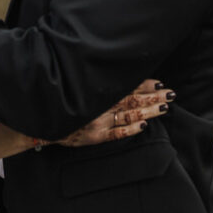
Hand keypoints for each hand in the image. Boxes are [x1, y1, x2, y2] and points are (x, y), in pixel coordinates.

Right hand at [55, 79, 172, 146]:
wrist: (42, 119)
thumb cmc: (60, 99)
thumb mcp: (76, 84)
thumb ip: (96, 82)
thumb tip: (117, 75)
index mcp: (97, 91)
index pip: (126, 86)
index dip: (144, 85)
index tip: (160, 82)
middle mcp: (100, 105)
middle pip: (132, 100)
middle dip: (153, 97)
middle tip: (170, 94)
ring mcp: (99, 122)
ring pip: (129, 115)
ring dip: (148, 111)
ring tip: (164, 107)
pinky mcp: (95, 137)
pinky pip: (117, 134)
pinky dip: (131, 129)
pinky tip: (144, 126)